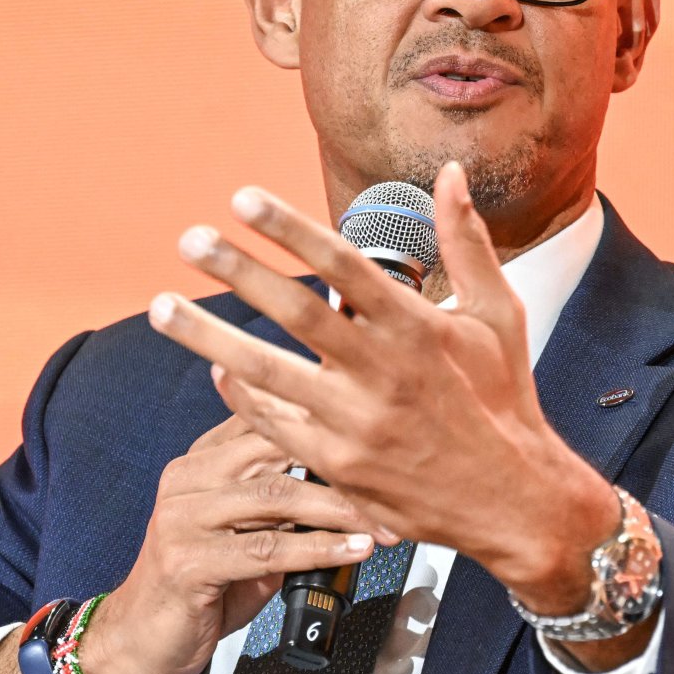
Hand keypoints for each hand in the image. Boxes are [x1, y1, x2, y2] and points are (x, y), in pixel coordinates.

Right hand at [76, 415, 380, 673]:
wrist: (137, 641)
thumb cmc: (198, 589)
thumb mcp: (242, 536)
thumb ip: (282, 509)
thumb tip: (349, 496)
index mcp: (199, 461)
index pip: (265, 422)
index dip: (323, 428)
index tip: (375, 441)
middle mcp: (186, 478)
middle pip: (275, 452)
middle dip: (340, 468)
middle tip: (392, 486)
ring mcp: (181, 517)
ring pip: (275, 498)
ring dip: (338, 511)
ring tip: (381, 523)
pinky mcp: (186, 561)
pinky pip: (265, 549)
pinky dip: (317, 550)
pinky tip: (351, 550)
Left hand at [147, 161, 620, 613]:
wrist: (514, 501)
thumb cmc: (503, 397)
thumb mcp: (497, 313)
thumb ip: (465, 240)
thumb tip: (449, 173)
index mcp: (418, 327)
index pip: (343, 265)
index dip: (289, 228)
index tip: (242, 198)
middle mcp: (383, 373)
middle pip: (295, 312)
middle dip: (237, 272)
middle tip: (190, 240)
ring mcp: (356, 424)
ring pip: (266, 371)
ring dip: (207, 337)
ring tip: (160, 307)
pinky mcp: (338, 466)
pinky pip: (272, 424)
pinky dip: (239, 394)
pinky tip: (214, 368)